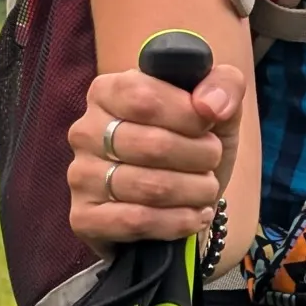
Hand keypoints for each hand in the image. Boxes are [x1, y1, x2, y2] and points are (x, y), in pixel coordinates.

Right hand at [67, 61, 245, 253]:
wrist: (182, 193)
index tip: (210, 124)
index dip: (187, 114)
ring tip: (207, 188)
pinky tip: (195, 215)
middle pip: (151, 145)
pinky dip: (176, 220)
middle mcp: (86, 130)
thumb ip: (224, 85)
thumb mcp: (218, 102)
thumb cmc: (194, 138)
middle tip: (213, 159)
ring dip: (192, 190)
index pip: (145, 98)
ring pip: (148, 187)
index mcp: (110, 90)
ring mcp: (80, 176)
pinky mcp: (83, 218)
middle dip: (198, 155)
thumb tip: (210, 105)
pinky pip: (135, 221)